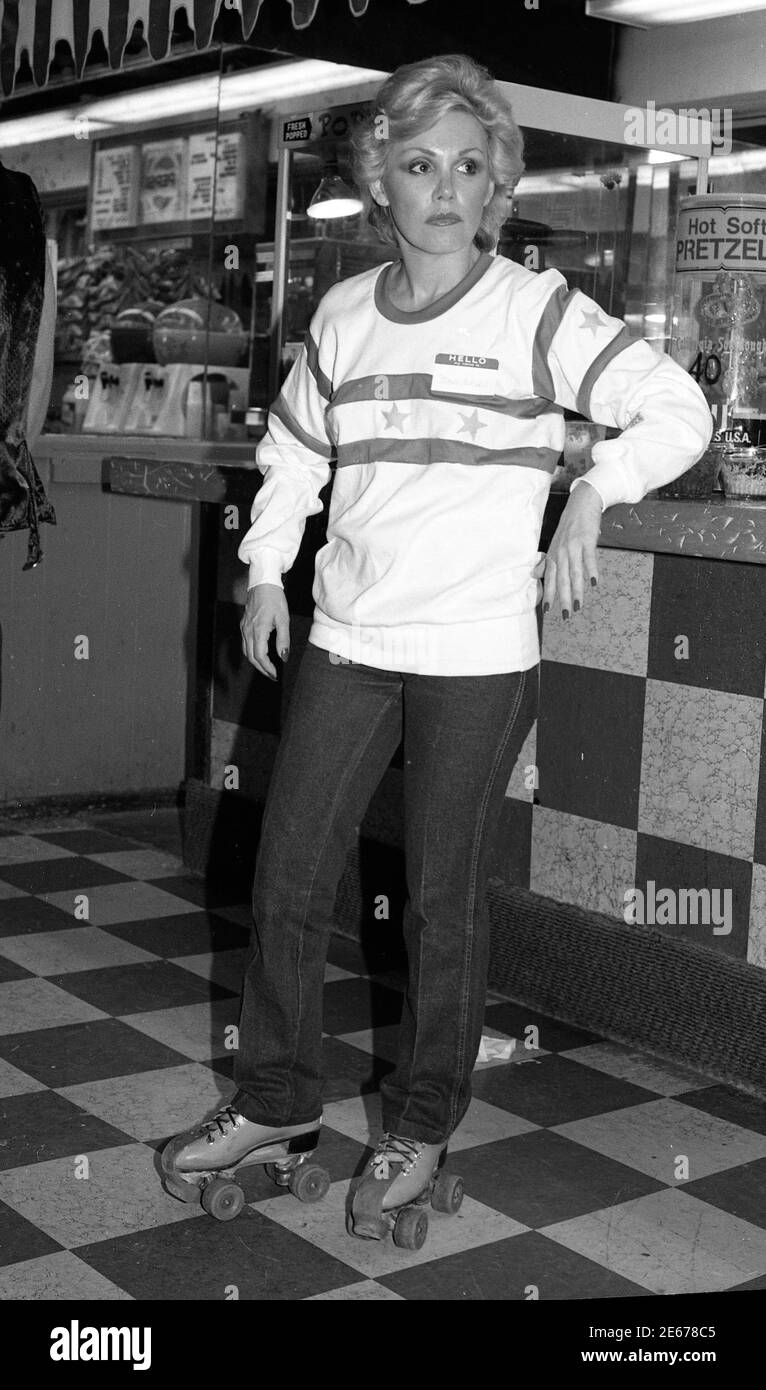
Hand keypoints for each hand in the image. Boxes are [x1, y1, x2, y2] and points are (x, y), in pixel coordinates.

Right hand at [240, 583, 289, 680]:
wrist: (263, 583)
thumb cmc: (274, 598)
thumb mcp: (283, 619)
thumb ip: (283, 640)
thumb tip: (284, 657)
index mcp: (258, 630)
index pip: (260, 656)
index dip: (267, 668)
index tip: (275, 674)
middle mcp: (248, 630)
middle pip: (251, 657)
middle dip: (262, 668)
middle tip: (272, 675)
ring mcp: (244, 627)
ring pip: (246, 651)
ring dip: (256, 662)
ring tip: (267, 667)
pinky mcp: (243, 624)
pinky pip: (245, 643)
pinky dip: (251, 652)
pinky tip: (260, 653)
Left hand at [533, 481, 601, 619]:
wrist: (581, 504)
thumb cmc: (569, 526)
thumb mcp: (554, 544)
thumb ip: (545, 561)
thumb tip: (533, 574)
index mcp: (553, 555)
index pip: (548, 578)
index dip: (548, 594)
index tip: (547, 610)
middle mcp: (561, 552)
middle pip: (561, 579)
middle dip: (563, 598)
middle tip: (566, 615)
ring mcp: (573, 546)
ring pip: (574, 572)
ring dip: (577, 590)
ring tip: (579, 605)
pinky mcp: (586, 540)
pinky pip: (589, 558)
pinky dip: (591, 570)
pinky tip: (594, 583)